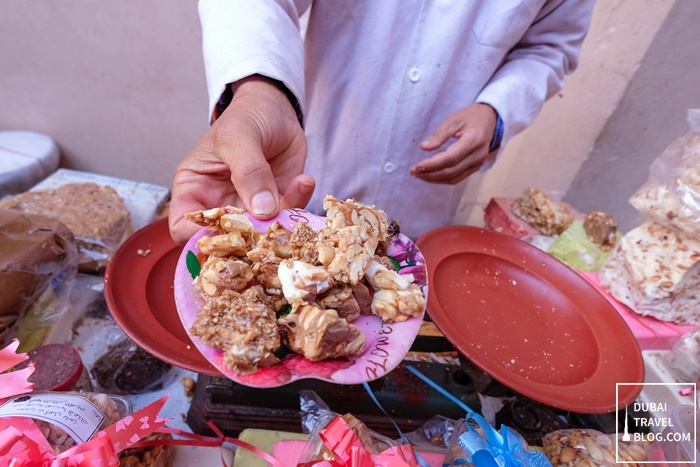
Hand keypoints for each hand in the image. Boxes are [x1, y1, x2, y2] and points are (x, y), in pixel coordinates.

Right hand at [169, 76, 314, 244]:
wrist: (275, 108)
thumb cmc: (244, 118)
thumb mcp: (239, 137)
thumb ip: (248, 171)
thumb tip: (262, 210)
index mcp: (194, 190)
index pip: (183, 227)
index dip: (198, 237)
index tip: (225, 234)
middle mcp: (220, 205)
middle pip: (225, 239)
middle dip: (249, 237)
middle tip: (271, 220)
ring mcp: (251, 208)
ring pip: (262, 233)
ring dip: (281, 219)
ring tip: (296, 188)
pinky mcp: (278, 204)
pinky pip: (289, 216)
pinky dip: (299, 201)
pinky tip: (304, 180)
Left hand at [410, 103, 497, 184]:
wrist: (491, 119)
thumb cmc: (471, 117)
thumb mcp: (453, 119)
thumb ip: (439, 134)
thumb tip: (423, 148)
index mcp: (473, 140)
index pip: (450, 158)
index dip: (432, 164)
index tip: (416, 166)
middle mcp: (478, 155)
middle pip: (451, 171)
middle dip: (429, 174)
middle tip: (413, 171)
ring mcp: (478, 163)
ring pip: (453, 178)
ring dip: (434, 179)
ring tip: (418, 174)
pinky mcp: (475, 168)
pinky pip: (457, 178)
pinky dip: (442, 179)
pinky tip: (430, 175)